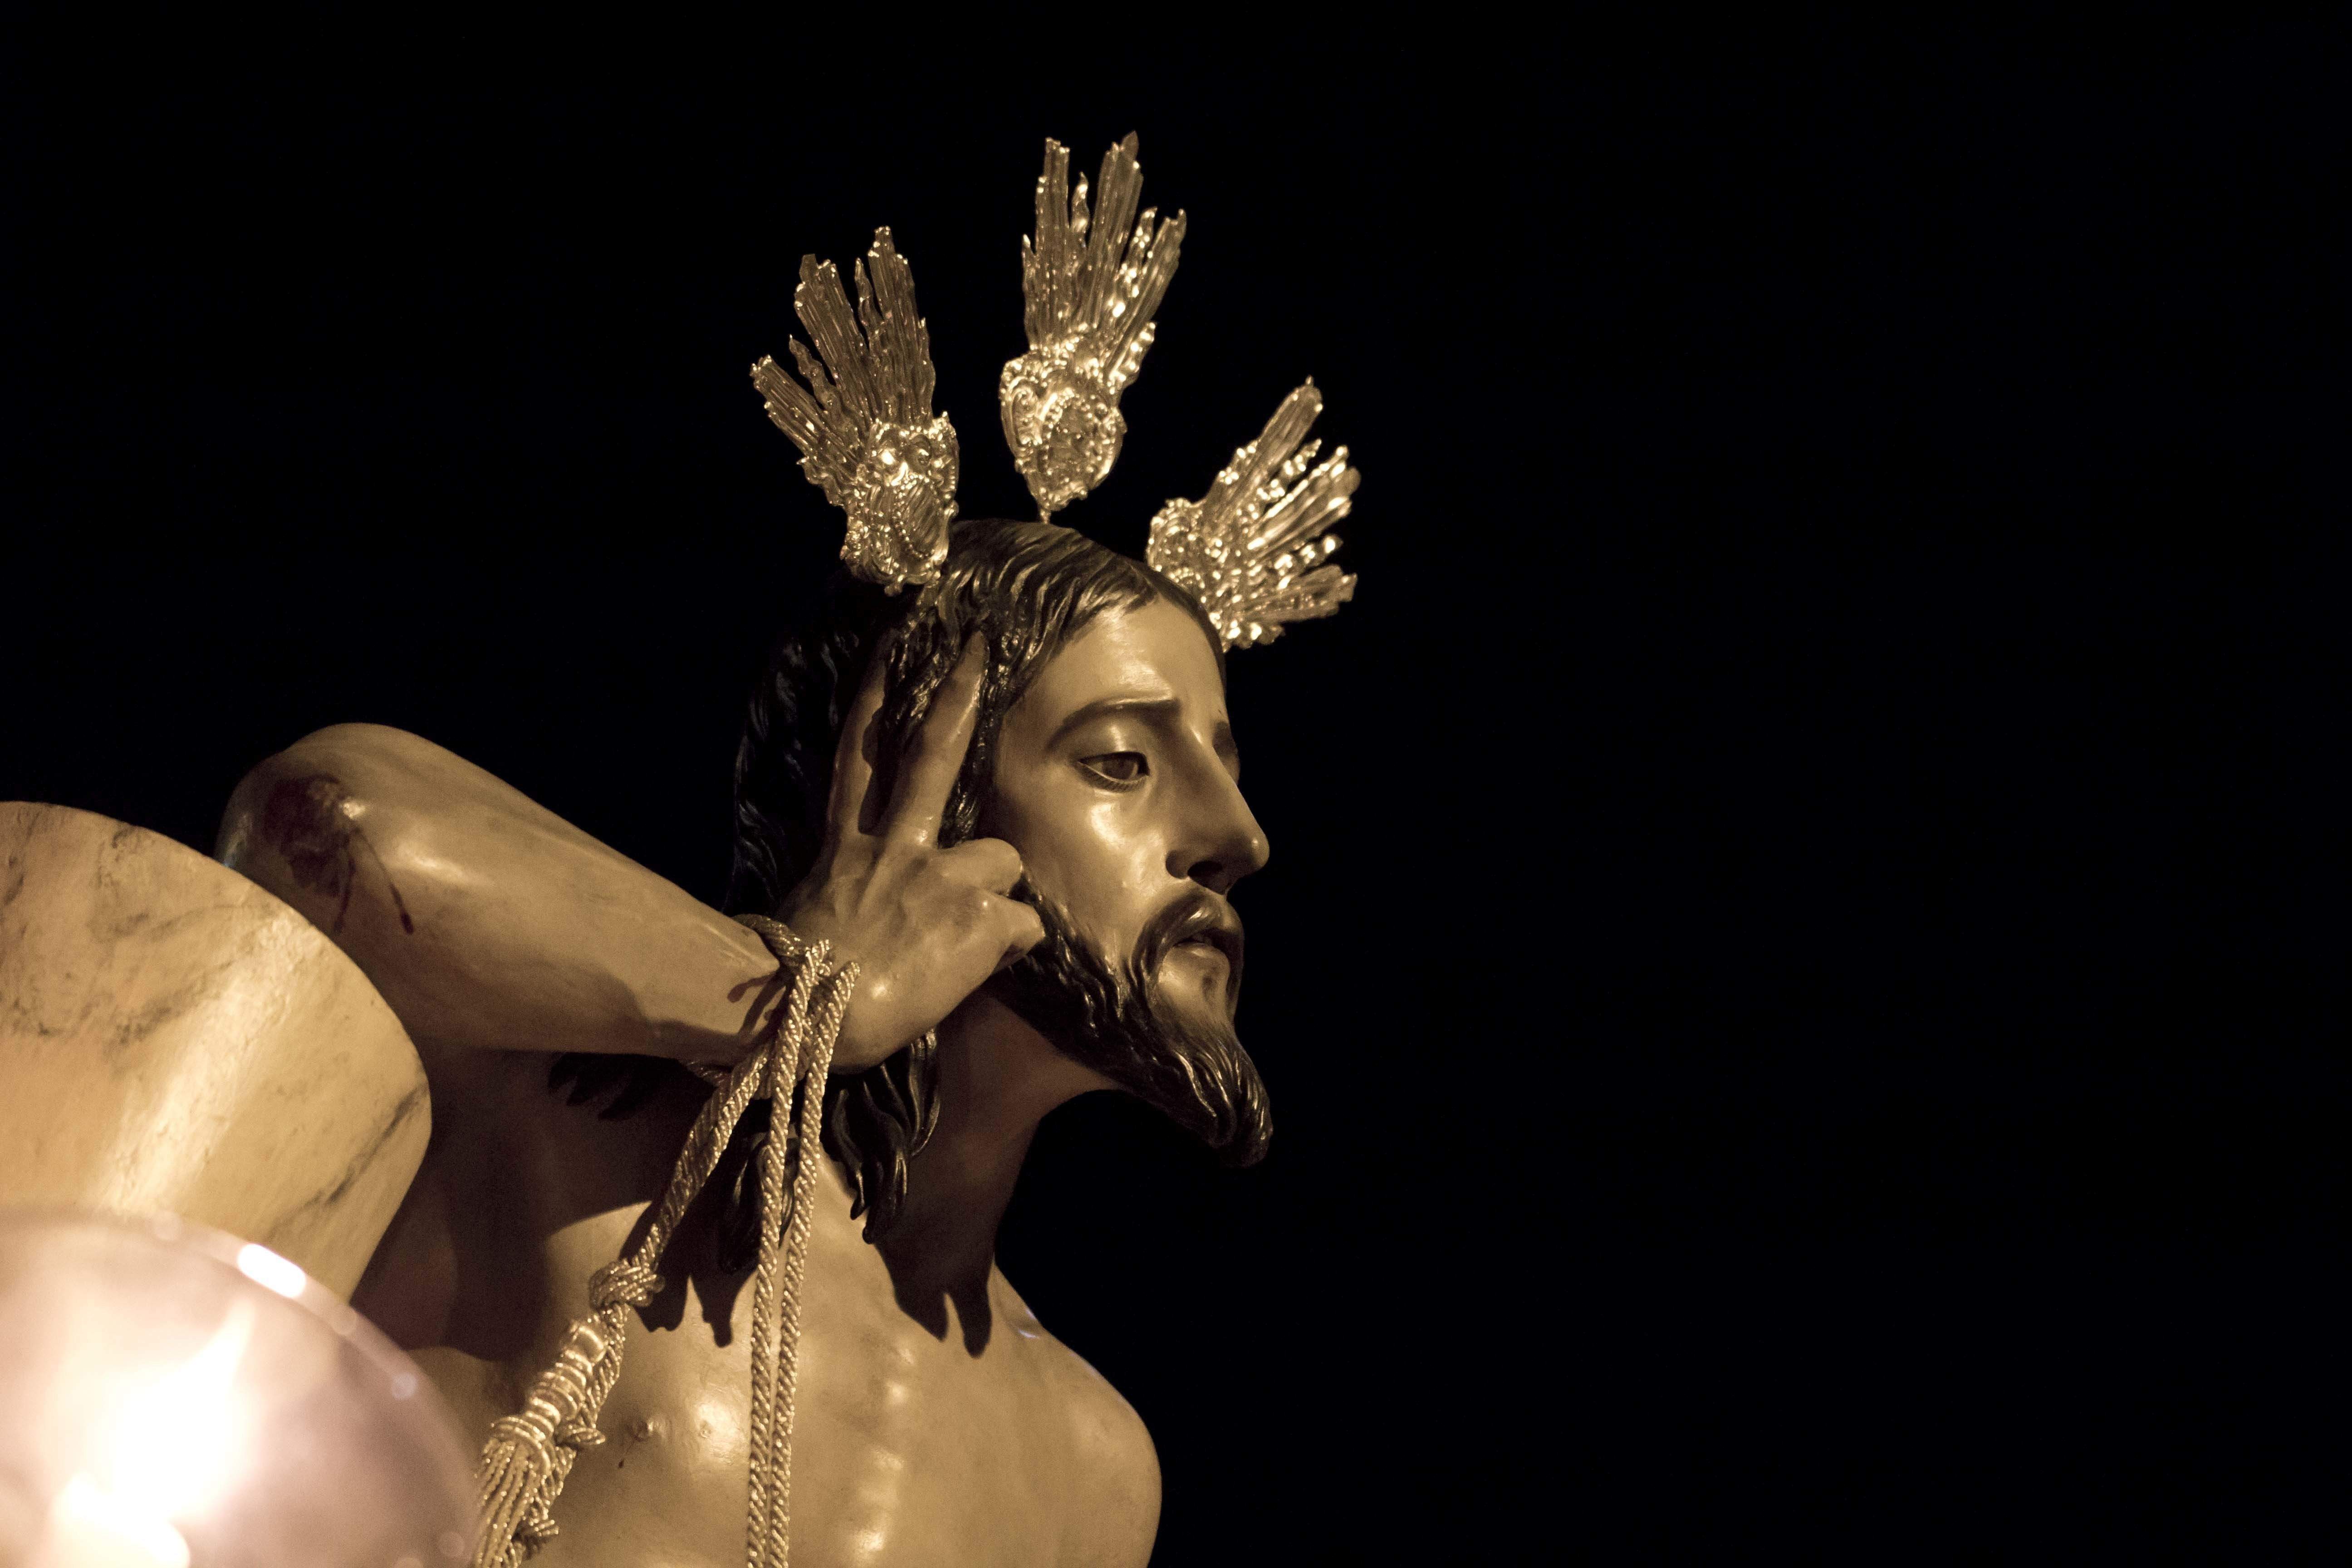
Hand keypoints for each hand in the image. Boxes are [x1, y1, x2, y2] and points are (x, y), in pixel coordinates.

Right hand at [777, 637, 1044, 1071]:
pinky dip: (1008, 948)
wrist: (805, 1019)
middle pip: (930, 754)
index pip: (859, 757)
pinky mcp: (978, 917)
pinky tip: (978, 970)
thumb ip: (857, 888)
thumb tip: (880, 902)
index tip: (890, 645)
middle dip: (959, 693)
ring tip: (967, 933)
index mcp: (846, 848)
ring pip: (1003, 855)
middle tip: (980, 643)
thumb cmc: (796, 986)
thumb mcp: (817, 916)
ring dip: (996, 891)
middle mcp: (893, 848)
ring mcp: (939, 877)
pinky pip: (1022, 927)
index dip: (874, 698)